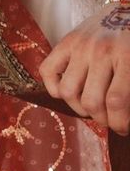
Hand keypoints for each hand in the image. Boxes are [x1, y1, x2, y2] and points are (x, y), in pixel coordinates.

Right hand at [40, 0, 129, 134]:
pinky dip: (54, 88)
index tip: (123, 128)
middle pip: (91, 101)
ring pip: (67, 92)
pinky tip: (70, 92)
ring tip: (90, 107)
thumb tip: (124, 116)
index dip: (119, 123)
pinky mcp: (64, 42)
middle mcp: (99, 51)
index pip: (116, 102)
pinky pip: (47, 72)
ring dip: (79, 108)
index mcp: (126, 56)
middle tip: (109, 120)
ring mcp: (79, 46)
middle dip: (101, 119)